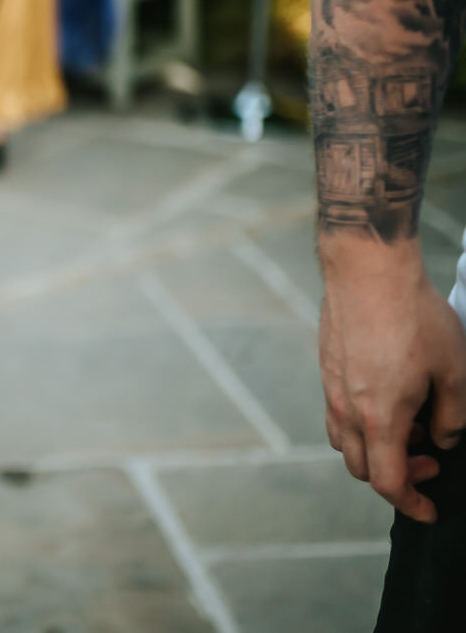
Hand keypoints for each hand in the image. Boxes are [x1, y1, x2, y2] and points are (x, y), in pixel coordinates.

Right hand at [320, 265, 465, 521]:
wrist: (369, 272)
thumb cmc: (414, 317)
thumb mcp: (454, 371)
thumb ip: (453, 417)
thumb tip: (443, 439)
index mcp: (380, 418)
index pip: (387, 482)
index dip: (411, 503)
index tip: (430, 510)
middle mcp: (347, 410)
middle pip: (361, 467)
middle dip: (397, 476)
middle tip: (429, 458)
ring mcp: (331, 389)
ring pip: (345, 442)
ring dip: (375, 449)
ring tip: (408, 426)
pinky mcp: (327, 369)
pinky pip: (338, 413)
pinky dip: (362, 423)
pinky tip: (388, 397)